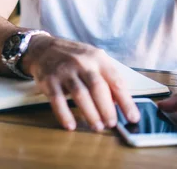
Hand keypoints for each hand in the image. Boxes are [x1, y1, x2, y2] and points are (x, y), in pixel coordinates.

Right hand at [21, 36, 139, 131]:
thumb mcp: (94, 59)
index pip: (115, 81)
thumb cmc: (74, 57)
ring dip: (90, 113)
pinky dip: (64, 114)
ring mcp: (64, 71)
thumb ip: (107, 78)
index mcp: (98, 58)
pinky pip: (58, 99)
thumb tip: (120, 103)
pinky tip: (71, 125)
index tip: (133, 117)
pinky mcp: (49, 80)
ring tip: (97, 127)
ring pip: (80, 94)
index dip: (126, 101)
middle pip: (97, 87)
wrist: (44, 48)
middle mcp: (82, 63)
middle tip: (112, 124)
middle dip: (107, 109)